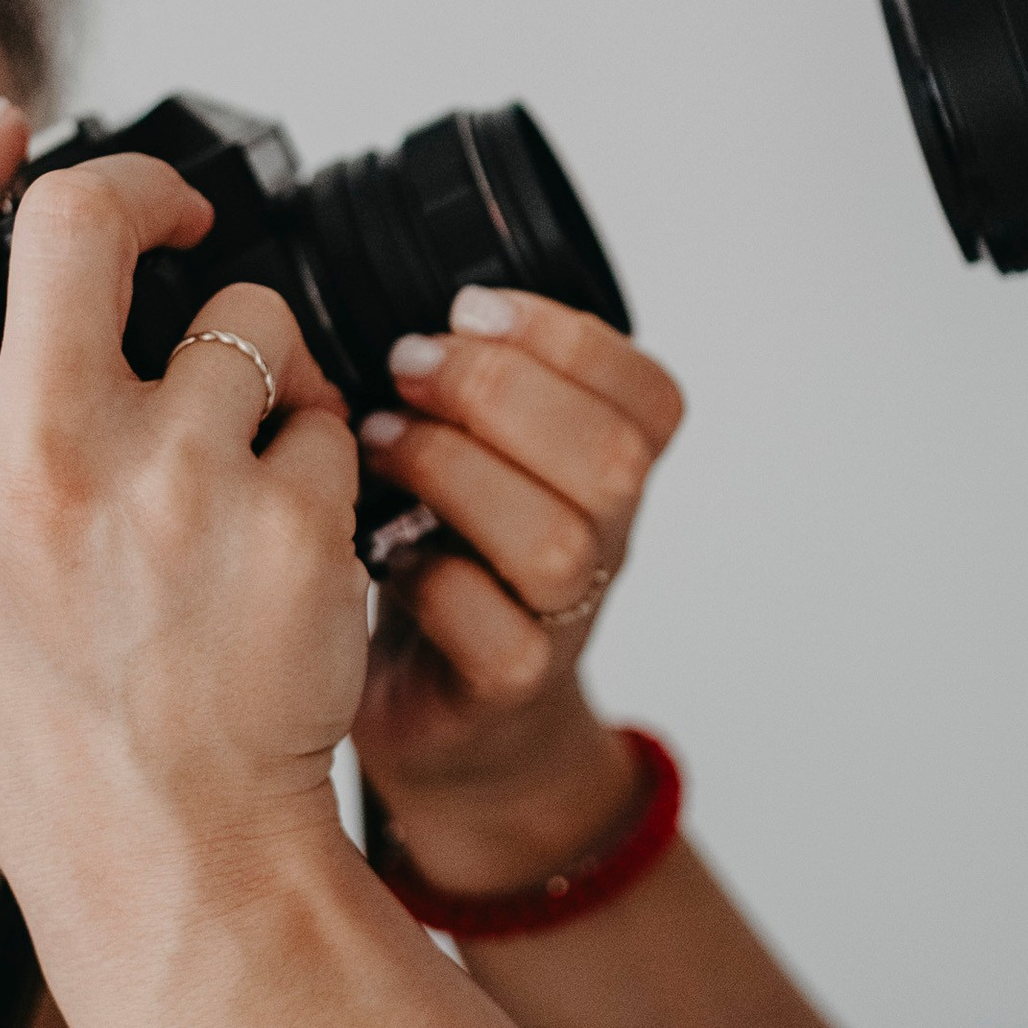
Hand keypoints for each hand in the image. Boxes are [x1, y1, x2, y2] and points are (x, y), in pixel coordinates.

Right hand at [0, 104, 368, 935]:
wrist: (169, 860)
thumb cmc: (55, 728)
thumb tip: (6, 282)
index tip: (4, 129)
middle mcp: (36, 455)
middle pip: (82, 216)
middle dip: (145, 187)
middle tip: (185, 213)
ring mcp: (169, 480)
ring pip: (251, 318)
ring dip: (264, 368)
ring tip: (242, 476)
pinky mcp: (289, 517)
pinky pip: (326, 423)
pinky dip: (322, 467)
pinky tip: (290, 550)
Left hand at [353, 290, 684, 891]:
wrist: (451, 719)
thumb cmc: (444, 565)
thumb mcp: (470, 461)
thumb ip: (466, 392)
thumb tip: (404, 310)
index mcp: (604, 472)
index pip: (648, 395)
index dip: (569, 338)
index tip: (469, 308)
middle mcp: (603, 542)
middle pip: (611, 457)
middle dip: (498, 391)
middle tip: (409, 369)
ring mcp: (562, 619)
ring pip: (558, 542)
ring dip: (456, 475)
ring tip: (379, 445)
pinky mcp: (506, 685)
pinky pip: (498, 635)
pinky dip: (433, 582)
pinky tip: (381, 552)